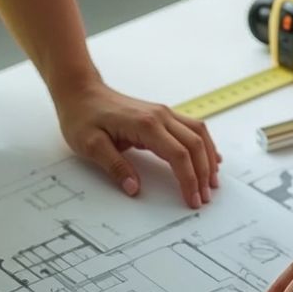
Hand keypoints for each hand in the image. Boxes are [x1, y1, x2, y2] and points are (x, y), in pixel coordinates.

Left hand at [55, 82, 220, 208]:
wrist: (80, 92)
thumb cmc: (83, 116)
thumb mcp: (91, 145)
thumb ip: (115, 166)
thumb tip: (134, 188)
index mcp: (145, 124)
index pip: (178, 154)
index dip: (188, 179)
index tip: (192, 199)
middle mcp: (160, 116)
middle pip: (194, 144)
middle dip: (203, 173)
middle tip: (204, 197)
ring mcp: (163, 113)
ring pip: (198, 133)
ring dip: (208, 157)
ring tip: (212, 181)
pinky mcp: (161, 114)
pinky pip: (191, 127)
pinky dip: (204, 143)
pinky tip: (210, 156)